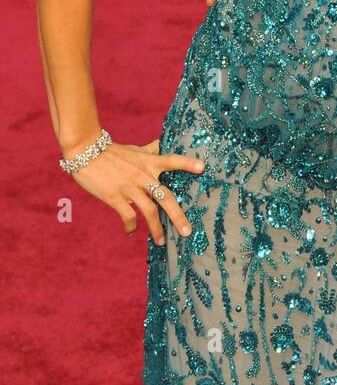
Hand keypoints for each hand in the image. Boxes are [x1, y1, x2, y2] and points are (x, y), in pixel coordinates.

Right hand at [63, 137, 203, 244]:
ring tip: (161, 241)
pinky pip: (128, 216)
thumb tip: (162, 143)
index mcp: (149, 162)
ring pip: (149, 211)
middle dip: (178, 216)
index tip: (203, 168)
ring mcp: (130, 187)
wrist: (85, 151)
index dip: (187, 164)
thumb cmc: (111, 151)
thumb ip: (150, 150)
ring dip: (157, 229)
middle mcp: (143, 175)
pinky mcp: (115, 197)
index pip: (172, 160)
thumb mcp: (134, 149)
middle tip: (187, 232)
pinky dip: (131, 227)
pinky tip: (131, 232)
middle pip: (166, 197)